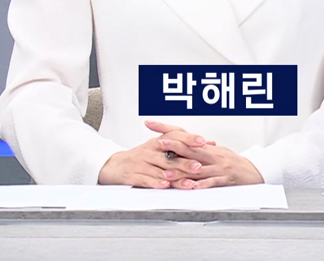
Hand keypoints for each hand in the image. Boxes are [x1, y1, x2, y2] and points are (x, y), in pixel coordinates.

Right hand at [96, 121, 212, 187]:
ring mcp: (140, 162)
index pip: (174, 136)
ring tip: (188, 182)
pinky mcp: (132, 174)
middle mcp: (149, 150)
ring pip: (160, 169)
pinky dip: (156, 182)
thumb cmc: (141, 157)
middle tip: (198, 166)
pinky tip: (165, 185)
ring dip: (174, 177)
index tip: (202, 142)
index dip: (189, 139)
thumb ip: (183, 146)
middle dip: (185, 162)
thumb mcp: (159, 148)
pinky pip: (145, 178)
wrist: (114, 165)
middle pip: (169, 155)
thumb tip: (209, 143)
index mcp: (157, 142)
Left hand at [145, 120, 263, 189]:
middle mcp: (212, 155)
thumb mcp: (216, 152)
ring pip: (197, 168)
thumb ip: (199, 149)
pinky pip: (211, 182)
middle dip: (172, 146)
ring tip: (166, 172)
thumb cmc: (233, 162)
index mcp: (207, 147)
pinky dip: (201, 185)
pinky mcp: (225, 180)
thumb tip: (183, 142)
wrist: (254, 172)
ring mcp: (218, 167)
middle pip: (189, 149)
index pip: (183, 135)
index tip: (151, 124)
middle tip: (158, 144)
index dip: (167, 129)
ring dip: (181, 170)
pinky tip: (191, 187)